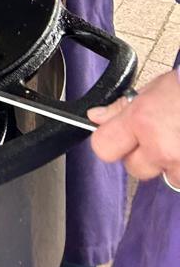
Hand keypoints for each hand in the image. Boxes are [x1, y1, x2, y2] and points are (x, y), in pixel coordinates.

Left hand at [88, 68, 179, 182]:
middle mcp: (160, 146)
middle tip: (157, 135)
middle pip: (134, 168)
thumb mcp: (151, 90)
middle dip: (143, 156)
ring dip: (170, 164)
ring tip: (179, 138)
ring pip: (164, 176)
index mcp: (142, 121)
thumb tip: (96, 117)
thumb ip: (122, 108)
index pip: (103, 148)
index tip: (117, 137)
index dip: (109, 142)